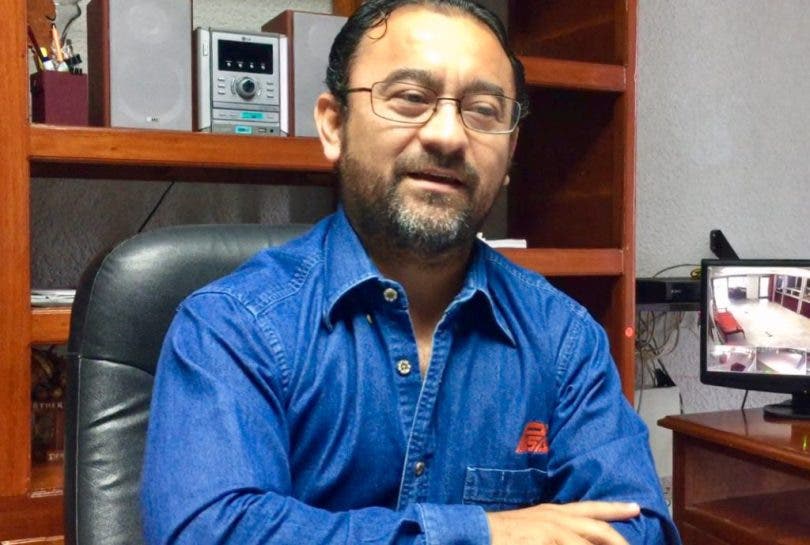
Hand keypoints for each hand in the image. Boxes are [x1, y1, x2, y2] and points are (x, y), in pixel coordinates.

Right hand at [486, 501, 639, 544]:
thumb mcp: (532, 526)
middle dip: (620, 540)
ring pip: (589, 541)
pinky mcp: (545, 542)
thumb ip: (554, 531)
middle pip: (599, 528)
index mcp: (553, 512)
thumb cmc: (502, 533)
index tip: (636, 508)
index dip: (615, 508)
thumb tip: (573, 537)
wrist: (477, 533)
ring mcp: (552, 531)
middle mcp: (556, 518)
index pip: (591, 509)